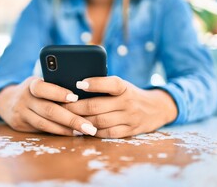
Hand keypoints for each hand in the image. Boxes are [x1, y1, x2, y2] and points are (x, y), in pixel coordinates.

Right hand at [0, 77, 97, 135]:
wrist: (7, 100)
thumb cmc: (35, 90)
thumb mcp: (42, 82)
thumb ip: (56, 85)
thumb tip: (83, 91)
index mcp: (31, 84)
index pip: (43, 88)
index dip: (58, 93)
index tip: (75, 97)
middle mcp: (24, 98)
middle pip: (49, 110)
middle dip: (71, 119)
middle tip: (89, 126)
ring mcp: (21, 113)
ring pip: (45, 124)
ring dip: (66, 129)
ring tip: (84, 131)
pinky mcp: (20, 126)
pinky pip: (42, 130)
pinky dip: (58, 132)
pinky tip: (72, 133)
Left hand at [63, 76, 177, 137]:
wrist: (156, 108)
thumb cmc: (129, 94)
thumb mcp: (121, 85)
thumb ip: (104, 85)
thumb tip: (76, 87)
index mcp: (124, 87)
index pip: (110, 83)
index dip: (94, 83)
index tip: (78, 83)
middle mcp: (128, 102)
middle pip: (97, 106)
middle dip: (75, 107)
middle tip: (61, 106)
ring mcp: (129, 118)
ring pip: (100, 121)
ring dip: (81, 121)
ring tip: (67, 119)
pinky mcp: (130, 131)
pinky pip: (107, 133)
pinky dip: (93, 132)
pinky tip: (82, 129)